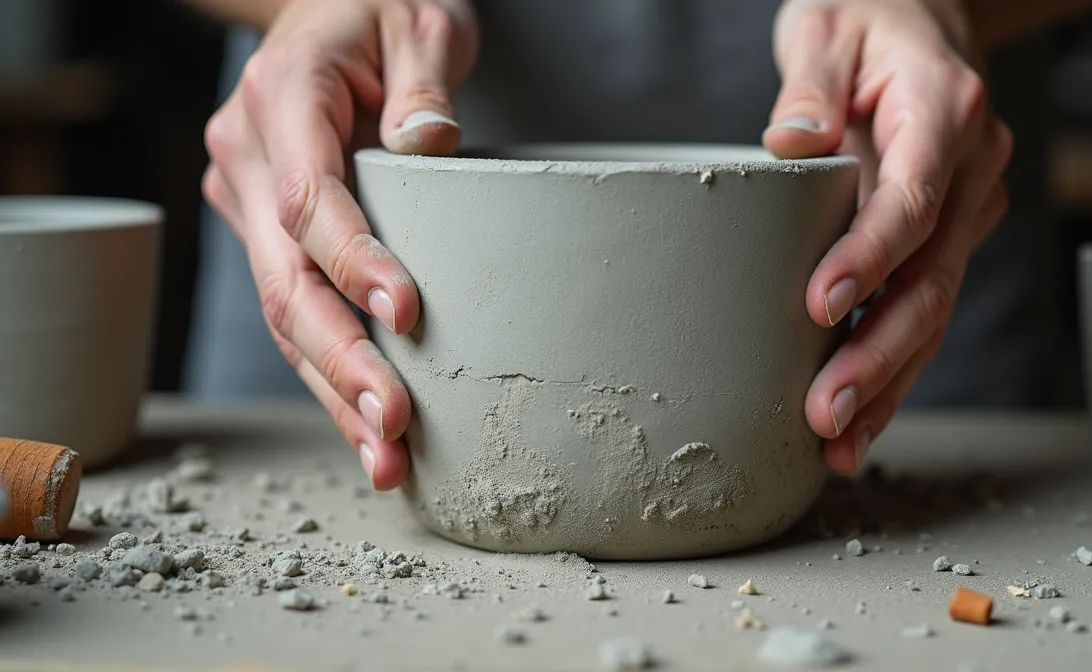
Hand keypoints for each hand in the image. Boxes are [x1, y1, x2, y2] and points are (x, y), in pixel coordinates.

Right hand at [202, 0, 477, 488]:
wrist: (328, 13)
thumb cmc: (379, 13)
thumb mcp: (418, 19)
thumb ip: (425, 79)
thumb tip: (432, 144)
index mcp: (281, 99)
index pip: (311, 198)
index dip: (354, 262)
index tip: (405, 314)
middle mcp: (248, 159)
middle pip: (286, 278)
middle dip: (341, 361)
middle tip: (393, 427)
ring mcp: (249, 201)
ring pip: (283, 313)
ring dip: (333, 390)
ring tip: (385, 459)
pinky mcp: (268, 234)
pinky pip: (295, 310)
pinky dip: (329, 373)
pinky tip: (364, 428)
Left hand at [763, 0, 1012, 472]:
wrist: (925, 18)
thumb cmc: (868, 19)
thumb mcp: (829, 27)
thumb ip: (811, 81)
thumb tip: (790, 144)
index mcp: (943, 109)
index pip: (913, 197)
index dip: (871, 257)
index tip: (822, 306)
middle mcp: (972, 167)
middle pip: (932, 276)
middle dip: (880, 355)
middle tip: (827, 414)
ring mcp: (969, 207)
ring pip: (935, 307)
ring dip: (890, 380)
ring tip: (839, 442)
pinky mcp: (950, 235)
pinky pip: (927, 305)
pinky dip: (896, 365)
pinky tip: (863, 417)